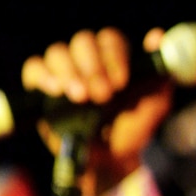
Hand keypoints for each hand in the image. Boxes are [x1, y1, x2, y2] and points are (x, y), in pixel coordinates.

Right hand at [20, 28, 175, 195]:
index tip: (121, 82)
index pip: (110, 39)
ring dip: (69, 72)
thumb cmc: (134, 128)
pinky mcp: (42, 86)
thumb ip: (160, 73)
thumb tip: (158, 36)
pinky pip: (34, 68)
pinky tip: (55, 90)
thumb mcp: (155, 104)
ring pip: (58, 52)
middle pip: (83, 41)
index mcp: (114, 57)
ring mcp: (63, 70)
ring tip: (80, 98)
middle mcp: (87, 58)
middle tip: (102, 95)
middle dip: (93, 67)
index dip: (114, 56)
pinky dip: (43, 75)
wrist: (112, 160)